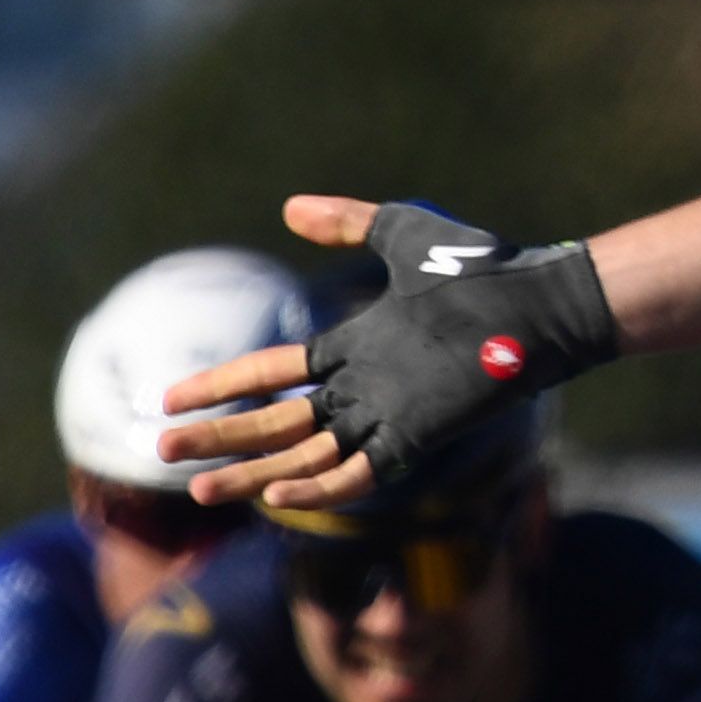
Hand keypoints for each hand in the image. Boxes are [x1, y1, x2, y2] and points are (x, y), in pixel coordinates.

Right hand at [162, 195, 618, 513]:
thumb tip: (289, 208)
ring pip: (304, 455)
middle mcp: (363, 389)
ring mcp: (386, 415)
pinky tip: (277, 494)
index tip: (171, 398)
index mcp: (356, 349)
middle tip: (160, 450)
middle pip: (275, 422)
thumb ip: (348, 221)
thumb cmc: (483, 269)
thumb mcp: (405, 233)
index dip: (223, 386)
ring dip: (252, 472)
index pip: (273, 375)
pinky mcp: (415, 436)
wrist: (540, 303)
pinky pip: (357, 473)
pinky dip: (318, 486)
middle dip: (219, 438)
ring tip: (198, 488)